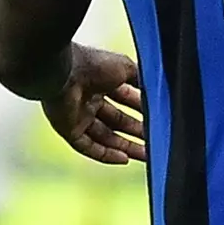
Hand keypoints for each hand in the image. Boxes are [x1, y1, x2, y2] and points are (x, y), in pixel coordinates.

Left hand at [41, 44, 145, 164]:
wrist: (64, 71)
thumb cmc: (93, 64)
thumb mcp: (126, 67)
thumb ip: (140, 78)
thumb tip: (155, 88)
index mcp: (102, 82)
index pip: (126, 100)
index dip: (142, 110)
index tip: (159, 118)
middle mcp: (90, 100)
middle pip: (117, 121)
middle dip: (137, 132)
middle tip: (157, 140)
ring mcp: (78, 117)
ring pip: (105, 137)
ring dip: (126, 146)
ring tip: (147, 155)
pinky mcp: (68, 130)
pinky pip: (88, 147)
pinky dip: (106, 154)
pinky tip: (125, 160)